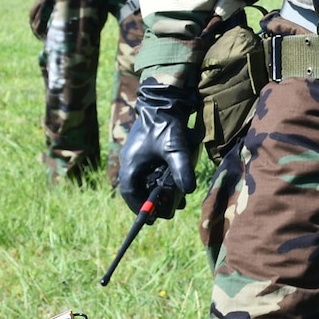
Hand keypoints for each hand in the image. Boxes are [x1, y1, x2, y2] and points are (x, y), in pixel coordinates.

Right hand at [117, 79, 198, 212]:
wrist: (163, 100)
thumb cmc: (166, 124)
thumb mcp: (175, 149)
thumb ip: (181, 170)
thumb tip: (188, 190)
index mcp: (132, 164)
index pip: (131, 194)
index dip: (140, 208)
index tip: (151, 219)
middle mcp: (131, 162)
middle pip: (138, 190)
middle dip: (153, 202)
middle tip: (168, 210)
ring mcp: (137, 155)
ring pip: (145, 181)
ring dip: (158, 191)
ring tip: (176, 199)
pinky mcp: (145, 150)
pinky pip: (149, 171)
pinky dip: (160, 179)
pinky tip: (175, 182)